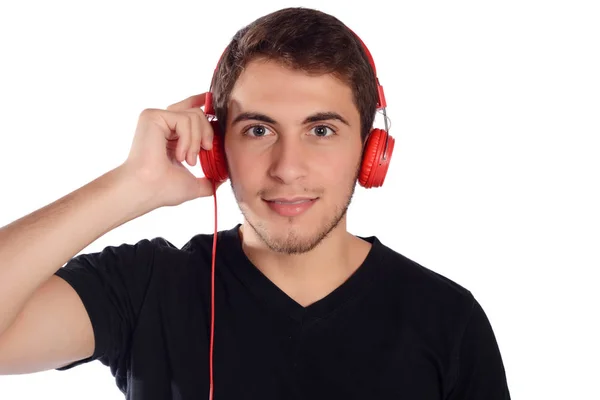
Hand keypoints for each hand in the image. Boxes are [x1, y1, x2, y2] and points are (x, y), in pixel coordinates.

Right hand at [121, 93, 223, 207]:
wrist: (148, 189)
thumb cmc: (163, 189)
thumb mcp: (193, 184)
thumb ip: (208, 180)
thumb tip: (222, 179)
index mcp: (170, 135)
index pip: (189, 111)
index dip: (204, 106)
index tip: (217, 107)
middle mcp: (163, 124)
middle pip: (197, 112)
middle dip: (207, 133)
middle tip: (205, 151)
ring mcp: (157, 118)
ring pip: (194, 115)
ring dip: (196, 141)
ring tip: (187, 160)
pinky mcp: (153, 116)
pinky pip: (184, 119)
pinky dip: (188, 139)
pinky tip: (178, 155)